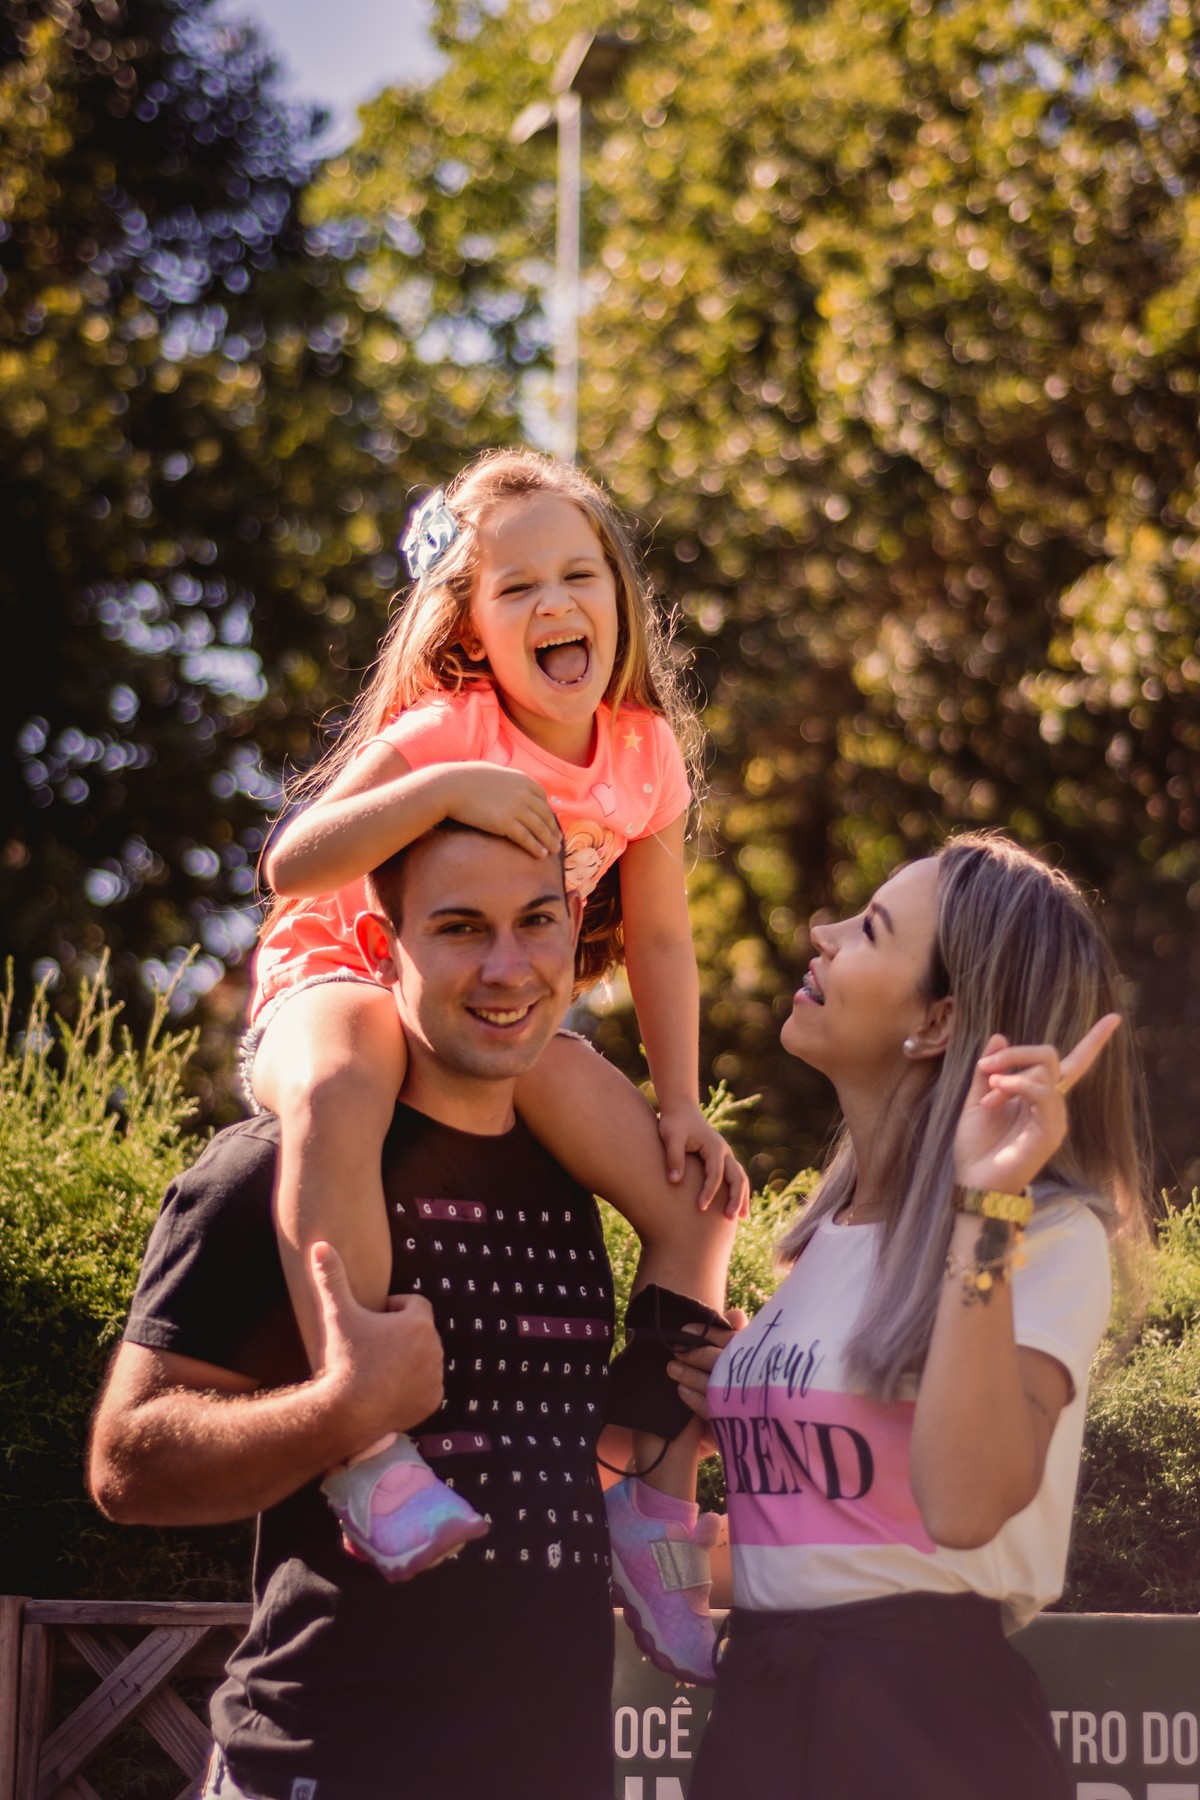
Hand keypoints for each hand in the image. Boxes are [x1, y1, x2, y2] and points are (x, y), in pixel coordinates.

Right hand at [311, 1242, 444, 1452]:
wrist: (346, 1412)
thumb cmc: (344, 1360)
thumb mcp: (337, 1314)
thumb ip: (331, 1277)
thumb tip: (320, 1244)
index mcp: (419, 1324)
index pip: (414, 1304)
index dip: (393, 1309)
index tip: (373, 1321)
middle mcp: (435, 1349)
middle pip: (420, 1332)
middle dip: (401, 1335)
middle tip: (372, 1347)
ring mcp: (436, 1377)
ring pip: (423, 1359)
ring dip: (408, 1359)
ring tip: (378, 1368)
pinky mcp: (433, 1401)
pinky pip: (426, 1386)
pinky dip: (412, 1386)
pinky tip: (388, 1390)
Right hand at [438, 764, 560, 857]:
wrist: (451, 786)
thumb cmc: (467, 779)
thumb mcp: (496, 773)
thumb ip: (509, 781)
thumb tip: (511, 788)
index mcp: (524, 780)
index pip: (543, 799)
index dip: (548, 813)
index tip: (550, 823)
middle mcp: (524, 794)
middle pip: (545, 815)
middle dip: (553, 830)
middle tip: (557, 841)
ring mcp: (516, 808)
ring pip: (539, 829)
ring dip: (548, 841)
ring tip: (553, 851)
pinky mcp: (505, 823)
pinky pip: (526, 838)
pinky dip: (535, 847)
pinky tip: (540, 855)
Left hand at [657, 1100, 750, 1218]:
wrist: (681, 1109)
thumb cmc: (674, 1124)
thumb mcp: (671, 1137)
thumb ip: (674, 1158)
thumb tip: (674, 1181)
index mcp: (713, 1147)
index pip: (715, 1174)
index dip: (708, 1192)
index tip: (700, 1208)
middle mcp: (724, 1151)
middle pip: (737, 1177)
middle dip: (735, 1199)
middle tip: (730, 1219)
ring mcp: (725, 1155)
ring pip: (740, 1178)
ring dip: (742, 1197)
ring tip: (741, 1218)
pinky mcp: (722, 1159)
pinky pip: (735, 1176)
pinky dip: (738, 1191)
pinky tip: (735, 1205)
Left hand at [667, 1309, 746, 1449]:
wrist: (747, 1426)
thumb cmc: (741, 1381)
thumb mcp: (739, 1356)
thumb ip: (732, 1334)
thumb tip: (736, 1314)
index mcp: (757, 1357)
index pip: (733, 1340)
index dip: (710, 1333)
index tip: (686, 1330)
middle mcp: (755, 1378)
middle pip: (722, 1362)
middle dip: (695, 1353)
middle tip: (675, 1349)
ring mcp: (746, 1403)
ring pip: (714, 1385)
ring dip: (690, 1375)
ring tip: (671, 1368)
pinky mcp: (737, 1424)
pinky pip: (712, 1410)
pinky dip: (695, 1399)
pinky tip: (681, 1391)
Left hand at [953, 1014, 1121, 1194]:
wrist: (973, 1180)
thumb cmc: (977, 1145)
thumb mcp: (978, 1098)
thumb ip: (989, 1070)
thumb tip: (1000, 1036)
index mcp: (1037, 1095)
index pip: (1073, 1064)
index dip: (1093, 1041)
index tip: (1113, 1018)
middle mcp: (1051, 1104)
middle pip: (1050, 1056)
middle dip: (1015, 1053)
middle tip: (986, 1067)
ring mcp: (1054, 1117)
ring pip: (1045, 1069)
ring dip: (1010, 1070)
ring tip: (990, 1090)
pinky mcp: (1051, 1131)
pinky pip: (1043, 1093)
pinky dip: (1019, 1083)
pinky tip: (1000, 1089)